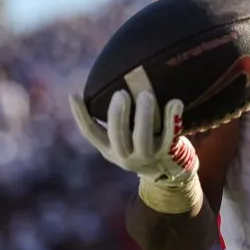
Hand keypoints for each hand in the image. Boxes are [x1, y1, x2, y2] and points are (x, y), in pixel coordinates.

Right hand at [69, 90, 197, 183]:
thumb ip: (118, 119)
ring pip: (142, 138)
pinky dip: (172, 118)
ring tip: (146, 95)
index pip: (90, 133)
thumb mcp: (124, 137)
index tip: (74, 94)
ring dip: (143, 115)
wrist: (167, 169)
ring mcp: (147, 156)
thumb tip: (113, 80)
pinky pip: (170, 136)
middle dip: (117, 114)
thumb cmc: (141, 143)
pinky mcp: (167, 153)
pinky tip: (175, 101)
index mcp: (109, 148)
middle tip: (121, 93)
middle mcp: (125, 155)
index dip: (80, 115)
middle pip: (117, 136)